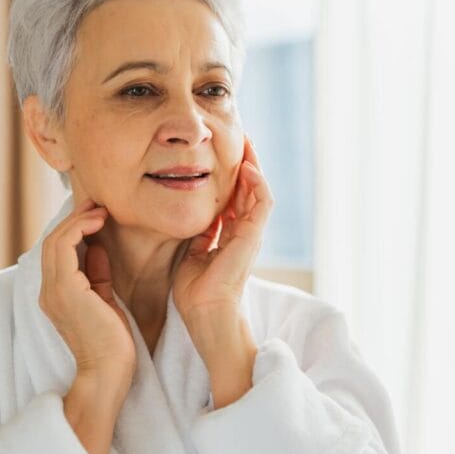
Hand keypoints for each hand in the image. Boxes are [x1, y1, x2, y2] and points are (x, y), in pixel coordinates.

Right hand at [38, 198, 135, 378]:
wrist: (108, 373)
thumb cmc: (112, 343)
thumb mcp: (105, 299)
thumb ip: (97, 274)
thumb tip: (98, 247)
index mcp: (56, 294)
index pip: (58, 252)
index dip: (75, 228)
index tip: (97, 213)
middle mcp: (48, 291)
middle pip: (53, 241)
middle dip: (76, 218)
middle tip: (98, 202)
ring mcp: (53, 290)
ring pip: (55, 240)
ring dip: (78, 219)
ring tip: (100, 209)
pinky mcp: (65, 290)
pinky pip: (63, 247)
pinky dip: (79, 229)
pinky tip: (99, 222)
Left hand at [174, 135, 273, 322]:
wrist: (206, 315)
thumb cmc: (196, 293)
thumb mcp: (192, 255)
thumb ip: (198, 235)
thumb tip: (194, 217)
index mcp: (230, 238)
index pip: (234, 200)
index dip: (230, 178)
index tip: (221, 156)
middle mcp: (243, 234)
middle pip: (249, 191)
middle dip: (245, 165)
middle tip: (239, 139)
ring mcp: (251, 235)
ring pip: (259, 192)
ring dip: (255, 166)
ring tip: (247, 143)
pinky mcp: (253, 237)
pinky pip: (262, 203)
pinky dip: (257, 184)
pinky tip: (247, 168)